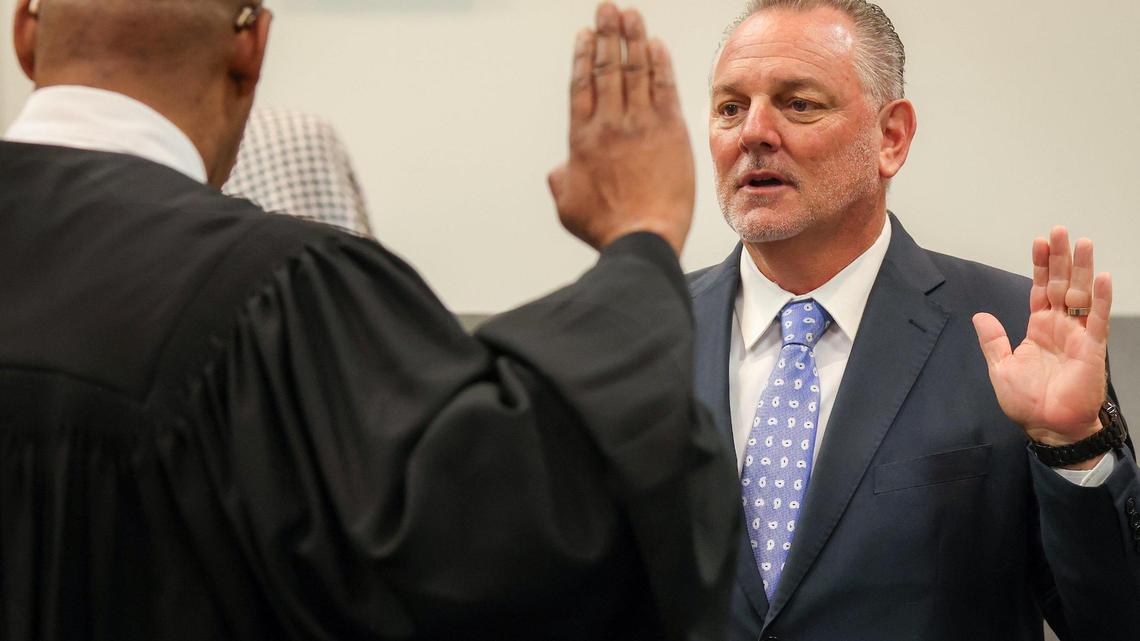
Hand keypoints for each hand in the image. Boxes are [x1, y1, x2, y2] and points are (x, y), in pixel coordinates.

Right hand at [547, 3, 694, 255]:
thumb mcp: (568, 205)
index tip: (586, 34)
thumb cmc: (605, 227)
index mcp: (582, 138)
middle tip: (607, 8)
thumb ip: (561, 180)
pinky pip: (664, 87)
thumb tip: (559, 170)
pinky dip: (659, 63)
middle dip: (607, 34)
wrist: (643, 237)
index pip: (582, 84)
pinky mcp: (670, 131)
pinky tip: (655, 44)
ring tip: (629, 14)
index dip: (584, 55)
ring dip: (632, 38)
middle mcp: (609, 124)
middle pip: (607, 67)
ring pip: (635, 70)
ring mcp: (641, 125)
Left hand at [973, 227, 1110, 464]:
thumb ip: (993, 341)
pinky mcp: (1092, 347)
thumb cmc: (1027, 402)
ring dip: (1082, 268)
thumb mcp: (1001, 367)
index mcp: (1038, 328)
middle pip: (1061, 283)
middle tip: (1060, 231)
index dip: (1040, 266)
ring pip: (1081, 294)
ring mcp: (1078, 334)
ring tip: (1082, 242)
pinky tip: (1101, 277)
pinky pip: (1097, 319)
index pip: (1040, 289)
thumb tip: (979, 316)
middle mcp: (1060, 326)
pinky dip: (1100, 298)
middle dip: (1061, 257)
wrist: (1048, 426)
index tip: (1039, 242)